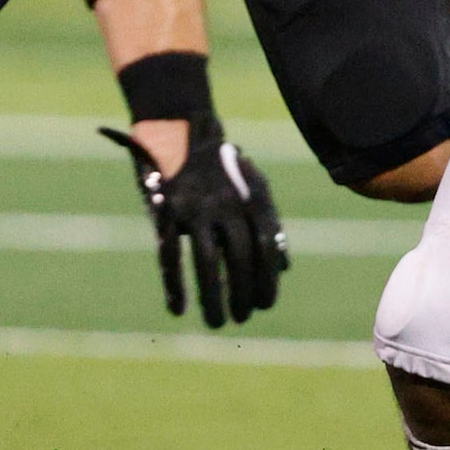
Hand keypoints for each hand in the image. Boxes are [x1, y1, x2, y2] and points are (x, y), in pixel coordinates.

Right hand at [99, 112, 287, 327]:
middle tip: (241, 319)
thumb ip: (268, 222)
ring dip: (212, 296)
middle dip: (243, 292)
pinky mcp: (165, 209)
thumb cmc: (220, 168)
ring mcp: (195, 204)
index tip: (265, 304)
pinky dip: (174, 284)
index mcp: (251, 195)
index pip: (267, 243)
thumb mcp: (249, 185)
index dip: (268, 277)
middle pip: (240, 255)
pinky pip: (170, 254)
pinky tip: (178, 308)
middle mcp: (226, 200)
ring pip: (206, 260)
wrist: (177, 127)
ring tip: (215, 322)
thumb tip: (284, 267)